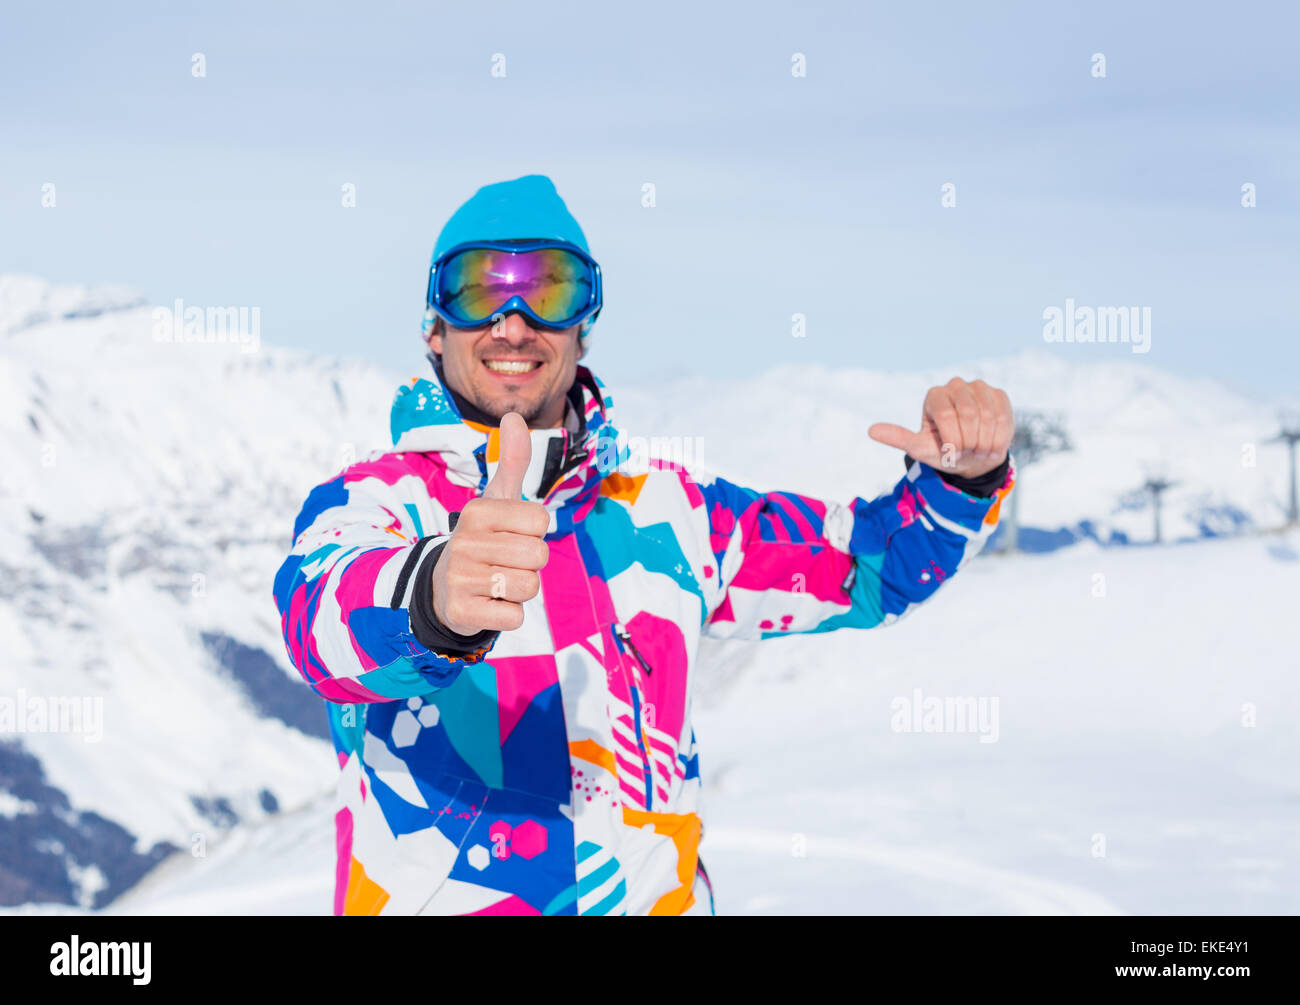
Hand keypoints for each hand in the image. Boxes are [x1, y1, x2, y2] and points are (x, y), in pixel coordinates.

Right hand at [430, 412, 548, 634]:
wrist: (443, 587)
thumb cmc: (483, 539)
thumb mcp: (497, 500)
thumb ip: (512, 461)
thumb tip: (514, 415)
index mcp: (477, 511)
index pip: (541, 522)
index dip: (534, 532)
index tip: (511, 535)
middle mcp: (464, 541)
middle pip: (538, 556)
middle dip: (531, 564)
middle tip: (505, 562)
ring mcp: (459, 578)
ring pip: (529, 588)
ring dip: (521, 590)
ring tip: (498, 582)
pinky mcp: (461, 612)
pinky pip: (514, 617)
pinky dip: (509, 614)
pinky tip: (488, 603)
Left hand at [868, 377, 1013, 478]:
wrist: (972, 456)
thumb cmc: (943, 450)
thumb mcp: (920, 448)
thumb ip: (898, 438)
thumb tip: (871, 431)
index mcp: (934, 396)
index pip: (945, 414)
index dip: (951, 440)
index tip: (950, 455)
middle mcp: (955, 385)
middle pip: (968, 415)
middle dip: (968, 442)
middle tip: (965, 453)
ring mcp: (979, 387)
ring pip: (988, 417)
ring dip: (983, 442)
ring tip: (976, 449)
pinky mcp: (998, 395)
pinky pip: (1004, 418)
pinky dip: (998, 438)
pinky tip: (990, 443)